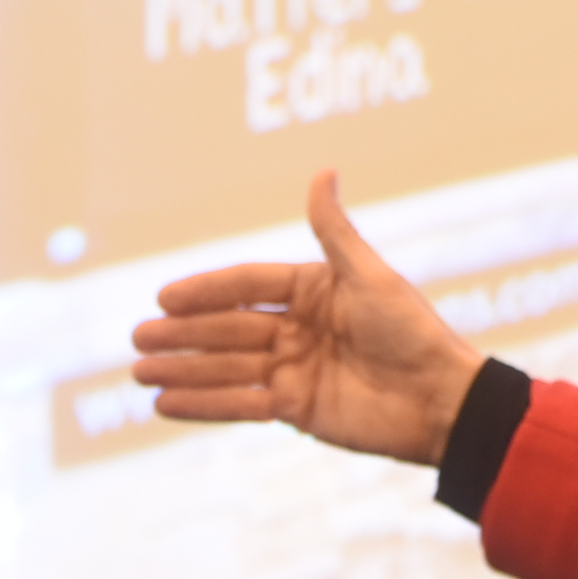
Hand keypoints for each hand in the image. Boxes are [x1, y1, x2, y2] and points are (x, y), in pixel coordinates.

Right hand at [130, 170, 483, 464]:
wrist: (440, 400)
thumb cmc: (412, 332)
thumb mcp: (369, 277)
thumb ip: (333, 230)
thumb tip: (323, 170)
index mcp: (313, 291)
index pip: (247, 285)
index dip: (206, 292)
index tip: (165, 297)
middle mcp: (298, 328)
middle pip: (229, 329)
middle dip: (183, 334)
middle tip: (137, 338)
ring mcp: (294, 369)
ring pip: (227, 368)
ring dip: (183, 370)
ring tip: (139, 372)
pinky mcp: (296, 409)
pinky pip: (240, 404)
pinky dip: (203, 404)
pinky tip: (164, 404)